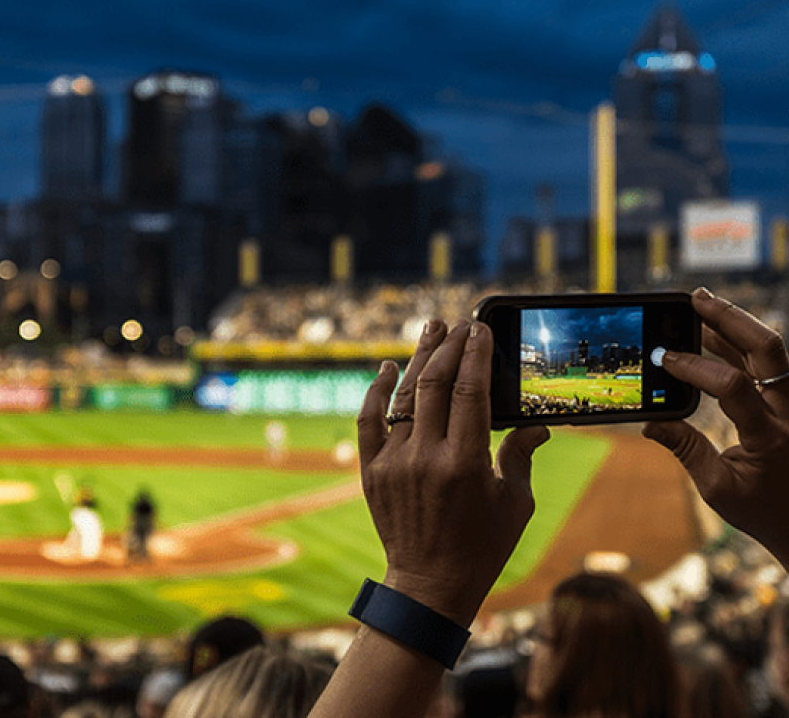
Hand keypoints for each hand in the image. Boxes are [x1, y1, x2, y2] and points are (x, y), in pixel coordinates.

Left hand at [357, 320, 549, 626]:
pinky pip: (368, 421)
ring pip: (404, 396)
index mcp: (465, 463)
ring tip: (430, 328)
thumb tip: (539, 426)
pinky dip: (376, 391)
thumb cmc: (481, 545)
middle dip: (448, 347)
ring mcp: (394, 463)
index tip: (480, 329)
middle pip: (435, 384)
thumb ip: (522, 456)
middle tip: (457, 323)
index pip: (471, 391)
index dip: (476, 354)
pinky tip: (387, 366)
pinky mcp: (372, 471)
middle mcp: (425, 457)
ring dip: (418, 358)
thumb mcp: (515, 503)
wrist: (429, 584)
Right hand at [643, 287, 788, 567]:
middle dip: (730, 319)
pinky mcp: (787, 401)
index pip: (734, 387)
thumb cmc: (764, 510)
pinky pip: (766, 363)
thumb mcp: (718, 489)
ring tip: (699, 306)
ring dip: (735, 324)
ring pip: (771, 350)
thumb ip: (686, 450)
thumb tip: (650, 423)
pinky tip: (712, 333)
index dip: (696, 368)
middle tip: (695, 299)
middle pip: (768, 349)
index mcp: (772, 436)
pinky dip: (738, 344)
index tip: (664, 359)